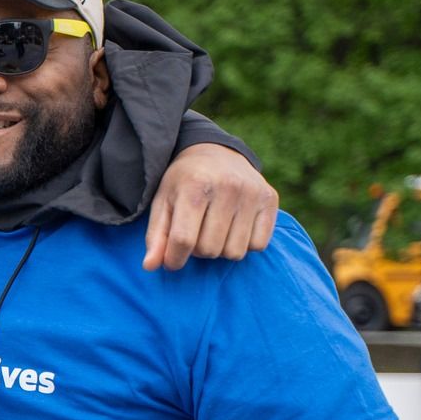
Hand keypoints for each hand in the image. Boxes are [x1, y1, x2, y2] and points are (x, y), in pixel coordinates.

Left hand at [145, 143, 278, 270]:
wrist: (216, 152)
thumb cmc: (184, 183)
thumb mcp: (163, 203)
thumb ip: (156, 236)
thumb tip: (150, 266)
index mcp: (194, 186)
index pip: (183, 239)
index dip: (174, 258)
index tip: (171, 261)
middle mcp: (227, 187)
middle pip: (209, 249)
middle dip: (197, 251)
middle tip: (195, 235)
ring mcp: (252, 192)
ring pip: (234, 252)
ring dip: (220, 250)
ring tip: (213, 231)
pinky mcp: (270, 199)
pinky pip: (258, 245)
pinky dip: (244, 245)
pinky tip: (234, 228)